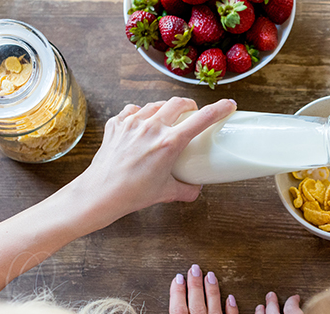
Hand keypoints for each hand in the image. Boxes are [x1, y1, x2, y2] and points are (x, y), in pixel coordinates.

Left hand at [73, 97, 236, 227]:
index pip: (201, 119)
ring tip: (166, 119)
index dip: (219, 109)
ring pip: (155, 104)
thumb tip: (197, 188)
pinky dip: (140, 114)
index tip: (229, 105)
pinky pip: (132, 110)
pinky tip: (141, 123)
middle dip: (189, 105)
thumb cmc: (132, 193)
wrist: (100, 193)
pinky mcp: (116, 124)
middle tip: (192, 112)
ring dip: (165, 109)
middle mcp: (151, 127)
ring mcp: (132, 123)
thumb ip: (187, 189)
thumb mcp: (166, 193)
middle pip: (178, 103)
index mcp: (169, 143)